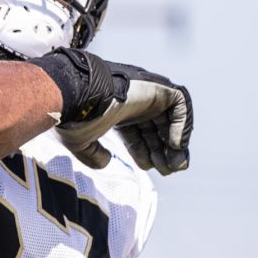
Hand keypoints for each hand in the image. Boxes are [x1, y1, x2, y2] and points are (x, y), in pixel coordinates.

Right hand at [28, 48, 191, 173]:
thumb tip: (105, 163)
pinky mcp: (157, 88)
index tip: (147, 167)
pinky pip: (180, 104)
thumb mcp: (81, 142)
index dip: (143, 151)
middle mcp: (132, 101)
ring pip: (170, 118)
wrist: (78, 95)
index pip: (137, 132)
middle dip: (162, 151)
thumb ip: (93, 154)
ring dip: (174, 142)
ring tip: (174, 162)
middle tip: (168, 170)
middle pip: (155, 128)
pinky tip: (173, 144)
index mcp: (115, 111)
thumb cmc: (75, 117)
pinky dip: (181, 125)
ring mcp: (145, 93)